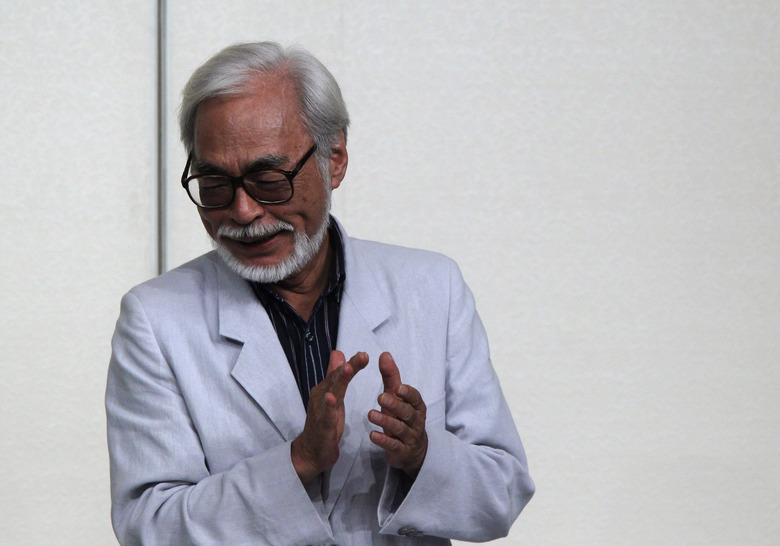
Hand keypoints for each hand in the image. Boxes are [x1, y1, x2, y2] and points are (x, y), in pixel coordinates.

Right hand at [291, 350, 368, 483]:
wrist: (311, 451)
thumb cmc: (324, 422)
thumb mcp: (333, 397)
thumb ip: (334, 375)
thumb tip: (338, 353)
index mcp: (326, 389)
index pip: (340, 373)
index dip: (352, 363)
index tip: (365, 354)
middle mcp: (322, 395)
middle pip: (336, 378)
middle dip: (349, 366)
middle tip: (362, 355)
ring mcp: (321, 410)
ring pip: (331, 392)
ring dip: (339, 380)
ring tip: (348, 368)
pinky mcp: (322, 425)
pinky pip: (326, 414)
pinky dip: (328, 406)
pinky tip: (331, 398)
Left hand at [368, 352, 427, 477]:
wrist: (413, 450)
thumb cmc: (402, 417)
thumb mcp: (397, 398)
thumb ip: (391, 377)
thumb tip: (385, 354)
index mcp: (417, 406)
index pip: (415, 398)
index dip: (408, 393)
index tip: (398, 387)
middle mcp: (415, 421)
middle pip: (408, 413)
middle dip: (395, 405)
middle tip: (380, 397)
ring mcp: (410, 437)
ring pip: (400, 429)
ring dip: (386, 422)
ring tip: (370, 414)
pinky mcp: (402, 451)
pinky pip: (394, 446)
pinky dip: (384, 440)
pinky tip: (372, 435)